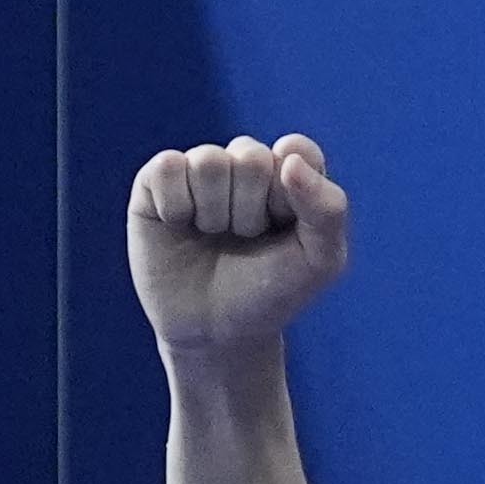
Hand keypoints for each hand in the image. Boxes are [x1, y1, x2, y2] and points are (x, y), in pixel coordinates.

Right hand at [126, 134, 352, 356]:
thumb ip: (328, 208)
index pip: (297, 150)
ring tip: (213, 235)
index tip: (284, 227)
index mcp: (288, 172)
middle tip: (245, 239)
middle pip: (251, 157)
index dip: (291, 195)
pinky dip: (177, 206)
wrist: (216, 333)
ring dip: (214, 212)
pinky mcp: (156, 182)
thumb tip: (288, 155)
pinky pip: (168, 167)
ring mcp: (199, 170)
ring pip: (208, 161)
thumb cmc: (270, 293)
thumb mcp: (320, 261)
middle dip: (251, 211)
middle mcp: (243, 163)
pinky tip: (180, 226)